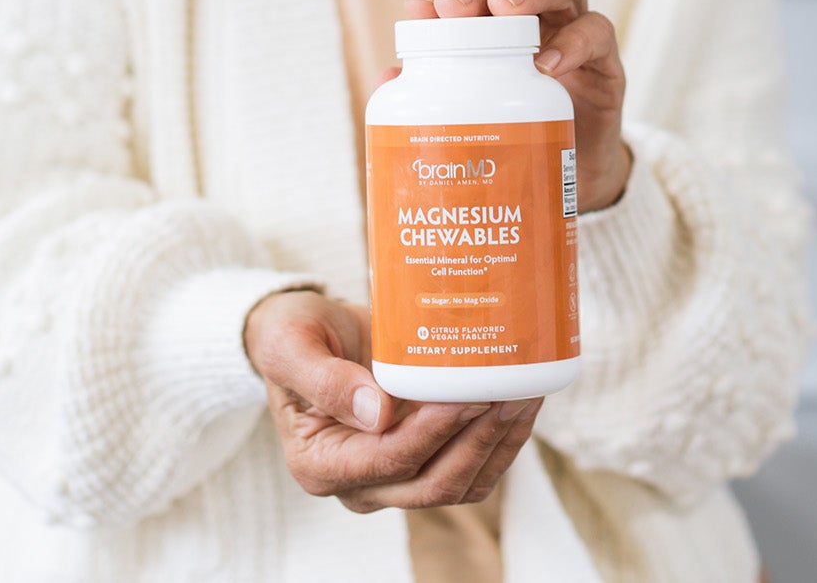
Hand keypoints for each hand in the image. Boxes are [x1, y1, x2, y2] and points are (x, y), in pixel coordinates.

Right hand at [243, 289, 543, 511]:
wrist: (300, 332)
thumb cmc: (289, 333)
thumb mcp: (291, 344)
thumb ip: (324, 379)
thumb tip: (376, 414)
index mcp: (321, 463)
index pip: (390, 460)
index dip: (434, 433)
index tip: (468, 395)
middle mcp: (358, 483)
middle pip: (433, 484)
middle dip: (479, 442)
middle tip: (512, 393)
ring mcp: (391, 475)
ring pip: (459, 483)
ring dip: (497, 444)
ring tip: (526, 393)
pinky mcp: (418, 457)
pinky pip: (466, 466)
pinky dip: (496, 441)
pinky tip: (517, 401)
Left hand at [393, 0, 632, 212]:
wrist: (575, 181)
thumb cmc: (516, 135)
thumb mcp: (473, 114)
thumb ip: (433, 93)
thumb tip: (385, 78)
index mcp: (496, 24)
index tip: (417, 9)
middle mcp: (536, 17)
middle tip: (453, 8)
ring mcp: (574, 33)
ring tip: (504, 8)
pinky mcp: (606, 64)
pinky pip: (598, 34)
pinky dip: (574, 41)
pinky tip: (546, 63)